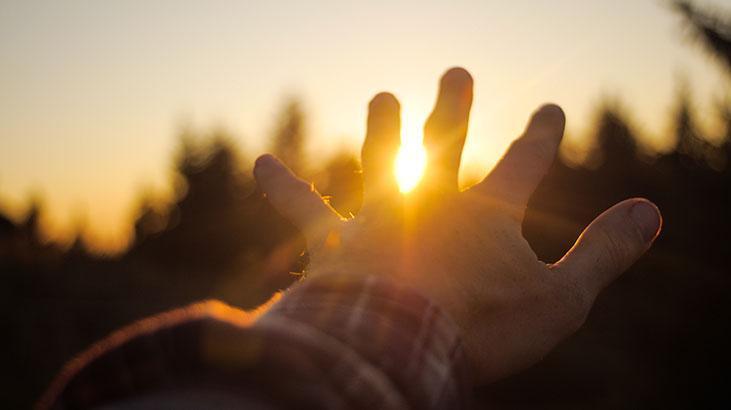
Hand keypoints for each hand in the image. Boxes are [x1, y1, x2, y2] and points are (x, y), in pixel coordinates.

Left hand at [253, 67, 661, 383]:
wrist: (398, 347)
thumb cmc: (483, 327)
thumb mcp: (561, 299)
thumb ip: (605, 254)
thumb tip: (650, 211)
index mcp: (487, 213)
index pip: (525, 162)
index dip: (540, 136)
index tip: (550, 111)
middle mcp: (429, 201)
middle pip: (447, 142)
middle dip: (455, 107)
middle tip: (455, 72)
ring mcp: (379, 216)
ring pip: (382, 160)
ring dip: (384, 127)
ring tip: (383, 96)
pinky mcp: (334, 242)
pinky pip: (303, 209)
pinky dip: (283, 186)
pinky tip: (260, 163)